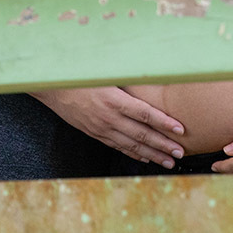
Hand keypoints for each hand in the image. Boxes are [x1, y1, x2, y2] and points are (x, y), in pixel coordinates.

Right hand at [32, 87, 185, 166]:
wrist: (52, 87)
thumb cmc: (79, 73)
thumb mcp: (104, 71)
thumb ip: (125, 76)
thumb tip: (150, 72)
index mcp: (114, 99)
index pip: (145, 114)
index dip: (164, 123)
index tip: (180, 129)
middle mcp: (109, 117)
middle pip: (142, 134)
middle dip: (163, 144)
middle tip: (180, 152)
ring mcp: (101, 128)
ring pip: (132, 145)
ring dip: (152, 154)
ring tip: (168, 161)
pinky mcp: (95, 133)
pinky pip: (117, 146)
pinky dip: (133, 153)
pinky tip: (145, 158)